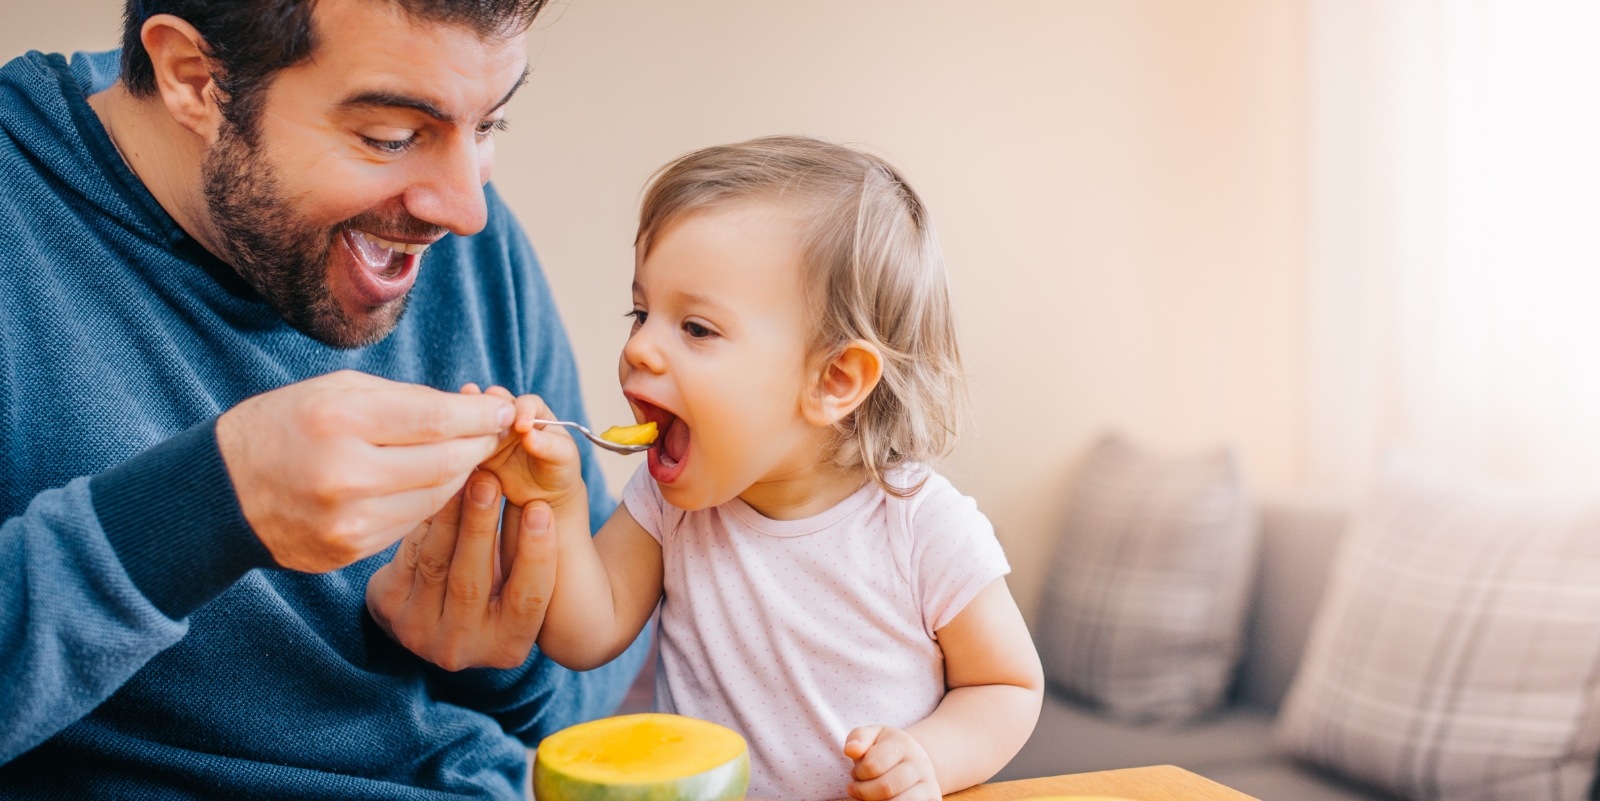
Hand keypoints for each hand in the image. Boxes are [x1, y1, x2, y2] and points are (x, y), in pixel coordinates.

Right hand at [216, 370, 514, 572]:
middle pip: (445, 462)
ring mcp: (348, 521)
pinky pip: (411, 524)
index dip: (480, 415)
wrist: (219, 493)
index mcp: (339, 420)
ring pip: (436, 498)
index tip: (505, 408)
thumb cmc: (283, 426)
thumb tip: (469, 409)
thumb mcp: (335, 391)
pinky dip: (431, 502)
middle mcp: (345, 474)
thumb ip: (403, 400)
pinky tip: (437, 484)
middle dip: (480, 445)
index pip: (436, 419)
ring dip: (462, 475)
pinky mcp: (349, 551)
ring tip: (472, 454)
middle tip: (499, 431)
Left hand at [365, 471, 556, 669]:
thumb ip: (530, 560)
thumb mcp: (518, 585)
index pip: (527, 600)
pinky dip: (427, 519)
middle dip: (481, 526)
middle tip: (490, 480)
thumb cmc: (494, 589)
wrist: (432, 612)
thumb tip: (540, 502)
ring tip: (464, 476)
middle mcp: (461, 648)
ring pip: (436, 564)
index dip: (535, 555)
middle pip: (471, 582)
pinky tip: (438, 488)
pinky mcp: (388, 607)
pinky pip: (410, 555)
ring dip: (451, 515)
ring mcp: (418, 632)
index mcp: (507, 648)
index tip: (540, 509)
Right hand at [466, 385, 585, 510]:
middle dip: (485, 404)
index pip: (526, 404)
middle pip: (495, 406)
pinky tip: (451, 445)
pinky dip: (461, 446)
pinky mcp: (479, 454)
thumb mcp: (563, 457)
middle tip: (475, 402)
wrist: (545, 495)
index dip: (522, 410)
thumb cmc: (559, 469)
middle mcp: (509, 419)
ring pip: (478, 425)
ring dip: (467, 420)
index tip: (521, 426)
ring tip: (456, 417)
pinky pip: (469, 448)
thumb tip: (528, 435)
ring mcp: (492, 436)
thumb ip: (548, 445)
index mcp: (535, 412)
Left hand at [843, 726, 941, 800]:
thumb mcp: (873, 735)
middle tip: (856, 788)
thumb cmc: (886, 749)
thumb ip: (859, 737)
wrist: (915, 760)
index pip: (873, 765)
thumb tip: (851, 750)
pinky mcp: (932, 800)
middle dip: (864, 791)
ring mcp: (929, 785)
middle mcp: (921, 765)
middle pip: (886, 787)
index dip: (858, 772)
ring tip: (868, 797)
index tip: (856, 773)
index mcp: (904, 745)